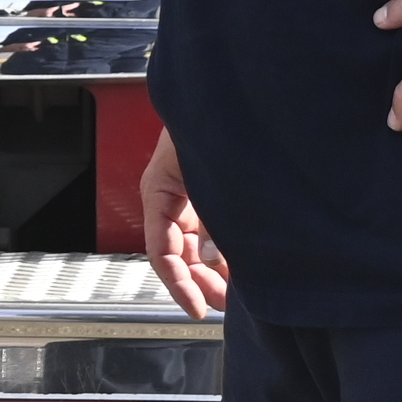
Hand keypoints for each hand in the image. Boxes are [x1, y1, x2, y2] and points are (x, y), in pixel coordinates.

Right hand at [138, 128, 225, 320]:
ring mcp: (191, 198)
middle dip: (200, 281)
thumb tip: (212, 260)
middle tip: (225, 302)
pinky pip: (211, 232)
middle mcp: (171, 199)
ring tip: (238, 288)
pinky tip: (242, 265)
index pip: (160, 252)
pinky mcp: (210, 196)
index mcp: (158, 192)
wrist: (225, 94)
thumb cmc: (212, 124)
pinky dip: (224, 250)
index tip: (197, 307)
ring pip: (195, 246)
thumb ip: (211, 223)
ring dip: (213, 269)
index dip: (178, 284)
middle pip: (179, 254)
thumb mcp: (209, 178)